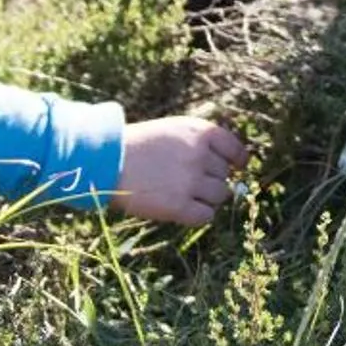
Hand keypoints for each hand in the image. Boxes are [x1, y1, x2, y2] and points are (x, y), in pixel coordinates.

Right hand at [113, 115, 251, 224]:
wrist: (108, 161)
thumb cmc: (140, 145)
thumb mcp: (173, 130)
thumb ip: (202, 142)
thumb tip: (234, 164)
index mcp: (200, 132)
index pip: (235, 149)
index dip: (237, 160)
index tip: (237, 167)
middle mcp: (200, 155)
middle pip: (224, 175)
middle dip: (211, 179)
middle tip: (187, 180)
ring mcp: (190, 181)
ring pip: (220, 195)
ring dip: (207, 197)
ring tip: (183, 193)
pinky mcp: (179, 206)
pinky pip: (206, 215)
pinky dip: (198, 214)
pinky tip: (182, 208)